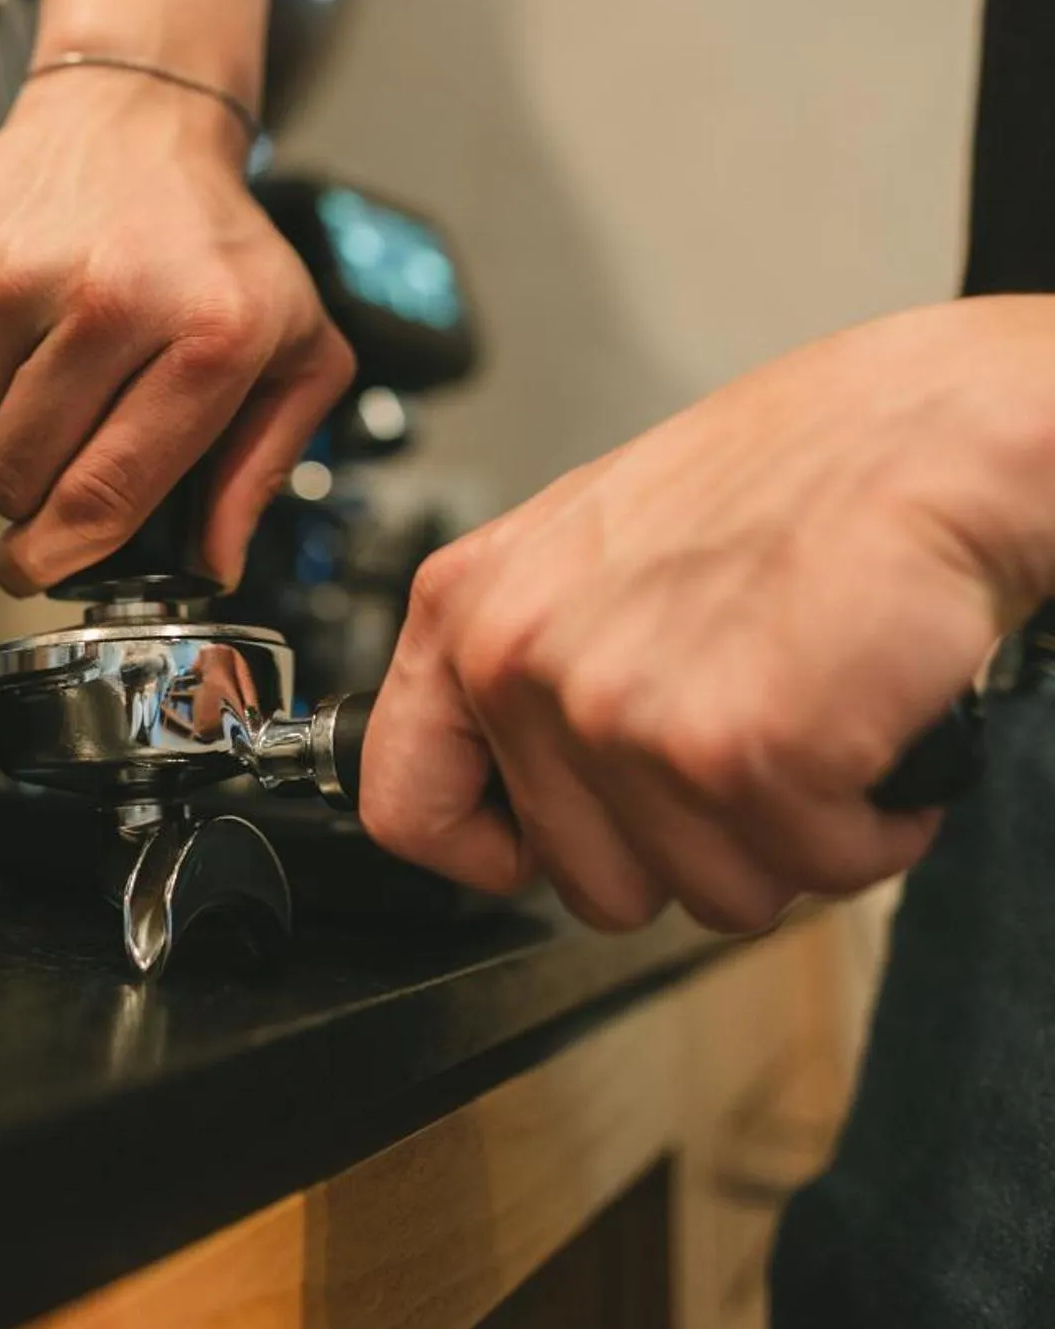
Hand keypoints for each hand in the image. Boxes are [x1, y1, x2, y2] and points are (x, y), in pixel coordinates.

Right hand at [0, 69, 352, 594]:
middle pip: (23, 475)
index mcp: (210, 337)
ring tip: (52, 377)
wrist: (136, 117)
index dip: (63, 554)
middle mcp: (113, 302)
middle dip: (28, 499)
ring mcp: (24, 276)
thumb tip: (214, 558)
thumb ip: (265, 462)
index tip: (39, 569)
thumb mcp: (294, 346)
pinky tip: (14, 336)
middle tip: (55, 463)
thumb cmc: (216, 240)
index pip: (110, 490)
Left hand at [360, 299, 1054, 934]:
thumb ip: (540, 660)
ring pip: (715, 895)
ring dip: (792, 834)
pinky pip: (815, 872)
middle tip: (747, 741)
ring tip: (816, 715)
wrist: (926, 433)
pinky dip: (871, 825)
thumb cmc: (791, 473)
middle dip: (692, 843)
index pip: (402, 805)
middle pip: (590, 886)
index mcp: (474, 602)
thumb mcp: (598, 545)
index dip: (493, 853)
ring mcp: (625, 712)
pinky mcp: (737, 754)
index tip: (549, 844)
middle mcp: (527, 658)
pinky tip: (872, 729)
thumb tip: (520, 790)